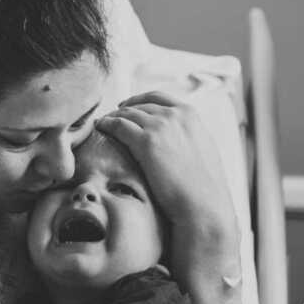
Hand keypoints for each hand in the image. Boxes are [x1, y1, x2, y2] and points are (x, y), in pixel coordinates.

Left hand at [95, 91, 239, 292]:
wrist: (203, 206)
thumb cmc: (202, 187)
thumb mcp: (202, 150)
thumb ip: (187, 136)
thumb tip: (175, 138)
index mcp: (191, 115)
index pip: (158, 97)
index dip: (138, 100)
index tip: (126, 106)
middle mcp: (175, 115)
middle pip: (139, 105)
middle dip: (122, 110)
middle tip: (109, 118)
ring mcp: (161, 126)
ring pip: (126, 114)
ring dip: (112, 117)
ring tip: (101, 124)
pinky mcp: (147, 142)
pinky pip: (118, 125)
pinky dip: (106, 124)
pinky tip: (100, 128)